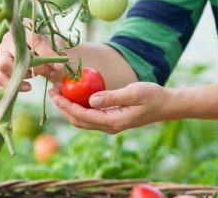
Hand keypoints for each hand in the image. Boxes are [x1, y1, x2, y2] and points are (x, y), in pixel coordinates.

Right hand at [0, 21, 64, 91]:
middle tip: (49, 72)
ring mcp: (0, 54)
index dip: (48, 55)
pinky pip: (0, 78)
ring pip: (4, 66)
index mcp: (22, 31)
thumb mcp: (49, 46)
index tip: (59, 66)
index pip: (35, 41)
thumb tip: (58, 66)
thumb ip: (53, 54)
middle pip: (17, 55)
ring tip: (34, 75)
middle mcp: (7, 41)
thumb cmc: (40, 47)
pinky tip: (28, 86)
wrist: (29, 50)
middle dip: (36, 67)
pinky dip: (15, 85)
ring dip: (23, 74)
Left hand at [49, 82, 170, 133]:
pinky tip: (74, 96)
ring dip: (68, 108)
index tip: (54, 94)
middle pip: (78, 120)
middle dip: (63, 107)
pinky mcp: (110, 120)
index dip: (66, 105)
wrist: (166, 105)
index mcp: (113, 121)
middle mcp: (109, 126)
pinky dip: (78, 107)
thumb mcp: (133, 93)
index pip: (82, 115)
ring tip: (59, 92)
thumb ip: (112, 97)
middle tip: (52, 91)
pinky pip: (89, 116)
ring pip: (82, 120)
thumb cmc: (152, 96)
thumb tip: (90, 100)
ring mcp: (109, 125)